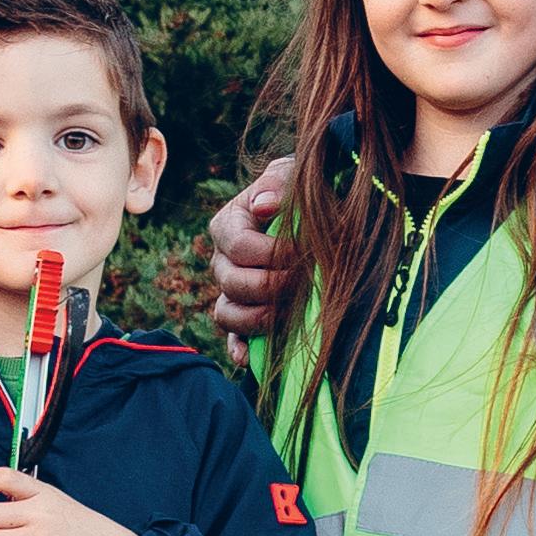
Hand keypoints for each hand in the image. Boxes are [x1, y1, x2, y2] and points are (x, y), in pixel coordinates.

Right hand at [208, 160, 293, 360]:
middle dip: (271, 286)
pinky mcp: (244, 314)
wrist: (312, 211)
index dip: (273, 253)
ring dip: (258, 318)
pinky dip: (239, 349)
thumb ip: (279, 182)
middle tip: (306, 281)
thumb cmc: (301, 192)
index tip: (306, 250)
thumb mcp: (293, 176)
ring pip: (227, 314)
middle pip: (231, 283)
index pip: (239, 247)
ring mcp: (230, 291)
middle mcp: (223, 261)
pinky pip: (232, 338)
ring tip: (289, 312)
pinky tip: (250, 358)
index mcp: (228, 225)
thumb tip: (264, 205)